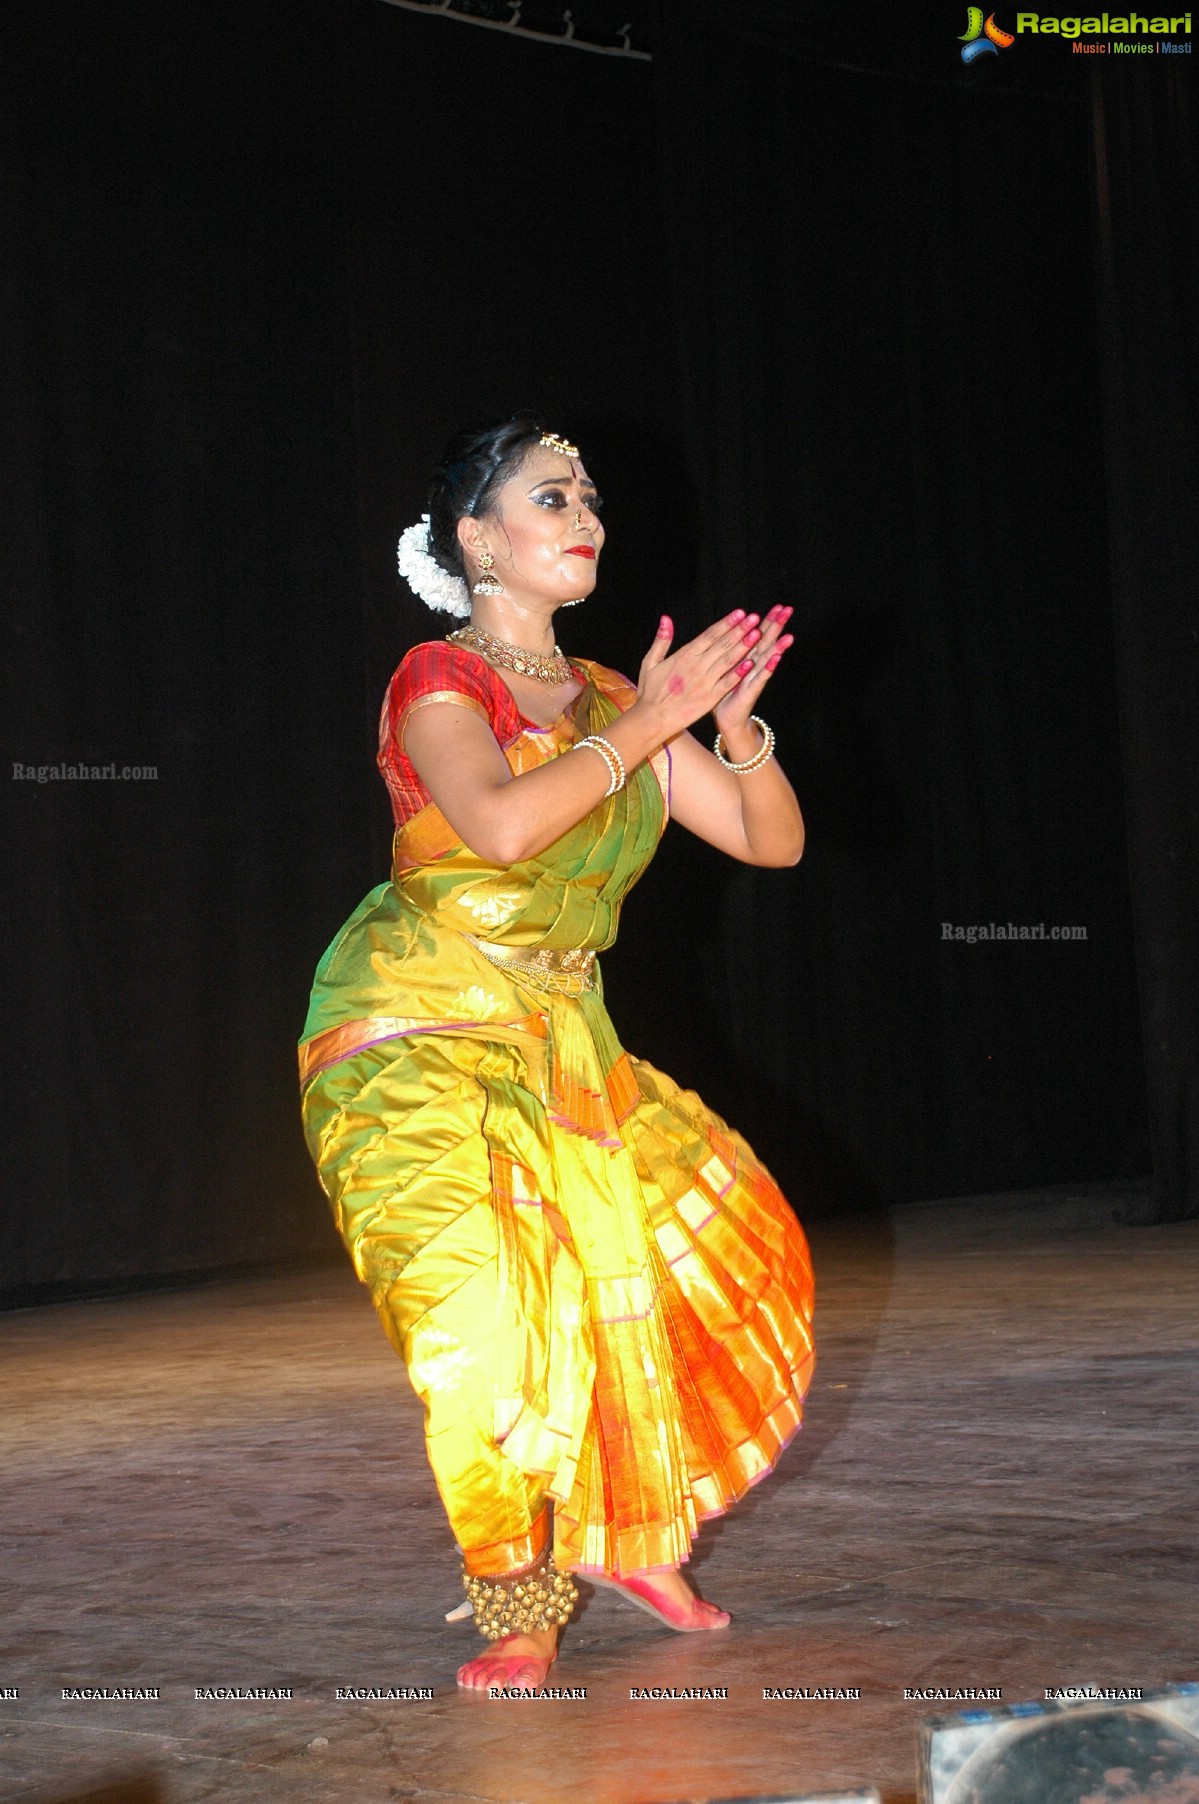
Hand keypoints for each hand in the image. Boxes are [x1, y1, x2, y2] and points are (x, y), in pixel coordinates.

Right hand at [635, 609, 768, 740]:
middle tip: (754, 618)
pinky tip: (752, 663)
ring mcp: (705, 682)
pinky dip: (739, 672)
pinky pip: (728, 682)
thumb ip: (661, 640)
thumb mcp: (650, 662)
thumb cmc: (650, 691)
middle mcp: (697, 666)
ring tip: (757, 634)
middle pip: (723, 644)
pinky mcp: (710, 698)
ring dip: (744, 647)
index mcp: (684, 655)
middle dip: (740, 630)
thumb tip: (666, 618)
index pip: (710, 635)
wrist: (652, 719)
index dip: (726, 623)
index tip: (739, 613)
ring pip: (728, 660)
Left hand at [712, 605, 793, 747]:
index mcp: (747, 657)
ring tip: (789, 636)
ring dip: (778, 647)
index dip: (768, 621)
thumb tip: (728, 629)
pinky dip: (767, 668)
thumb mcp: (725, 667)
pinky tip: (776, 658)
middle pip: (766, 642)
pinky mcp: (751, 691)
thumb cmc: (724, 691)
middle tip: (789, 611)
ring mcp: (754, 678)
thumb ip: (730, 649)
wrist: (726, 718)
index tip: (779, 605)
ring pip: (767, 659)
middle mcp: (754, 666)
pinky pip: (760, 678)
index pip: (759, 635)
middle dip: (777, 627)